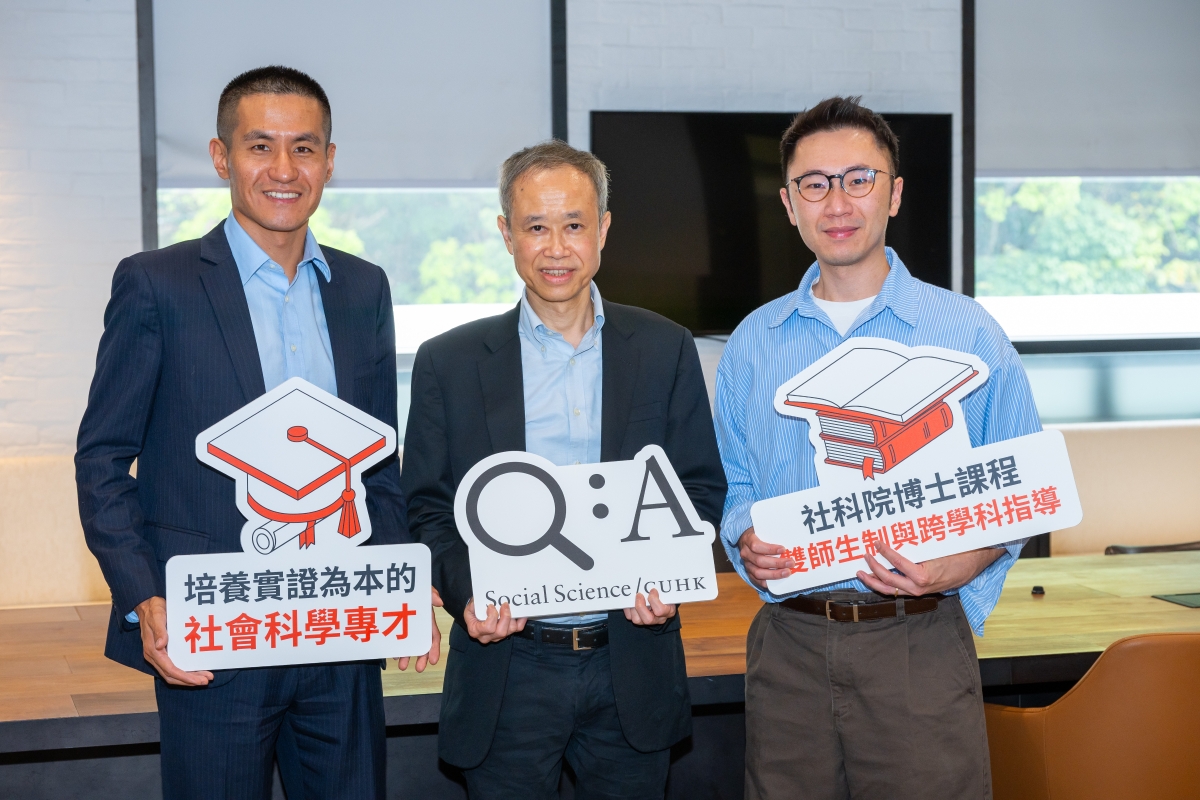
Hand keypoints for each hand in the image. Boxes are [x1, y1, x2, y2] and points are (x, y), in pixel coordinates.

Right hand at [136, 596, 212, 685]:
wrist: (147, 605)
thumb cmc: (153, 610)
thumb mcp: (157, 617)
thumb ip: (160, 631)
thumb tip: (160, 646)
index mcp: (152, 651)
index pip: (170, 670)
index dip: (184, 677)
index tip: (198, 681)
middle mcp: (155, 656)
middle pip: (172, 675)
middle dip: (189, 680)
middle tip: (206, 681)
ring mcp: (159, 655)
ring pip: (173, 673)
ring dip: (189, 677)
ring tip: (205, 678)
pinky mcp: (163, 652)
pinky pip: (174, 666)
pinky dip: (186, 670)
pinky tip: (197, 669)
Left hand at [396, 587, 442, 672]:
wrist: (396, 583)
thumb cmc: (413, 586)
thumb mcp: (424, 588)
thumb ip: (431, 594)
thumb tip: (439, 602)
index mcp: (426, 619)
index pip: (433, 636)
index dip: (434, 649)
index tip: (433, 661)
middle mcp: (417, 626)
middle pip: (422, 644)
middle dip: (421, 658)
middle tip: (419, 669)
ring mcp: (406, 627)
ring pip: (408, 644)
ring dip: (407, 657)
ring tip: (402, 666)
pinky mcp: (393, 626)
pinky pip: (396, 640)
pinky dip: (395, 648)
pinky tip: (392, 655)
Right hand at [463, 598, 526, 643]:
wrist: (475, 618)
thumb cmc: (472, 613)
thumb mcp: (470, 609)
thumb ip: (474, 605)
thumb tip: (484, 599)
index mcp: (476, 631)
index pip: (488, 628)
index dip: (492, 616)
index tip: (491, 606)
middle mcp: (487, 637)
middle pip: (501, 631)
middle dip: (505, 617)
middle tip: (505, 604)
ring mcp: (497, 637)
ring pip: (509, 631)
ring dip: (512, 618)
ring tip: (511, 607)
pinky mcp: (506, 634)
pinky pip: (517, 629)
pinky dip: (521, 621)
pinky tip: (521, 613)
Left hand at [623, 588, 675, 625]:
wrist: (664, 600)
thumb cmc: (666, 594)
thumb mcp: (668, 591)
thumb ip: (663, 588)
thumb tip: (653, 580)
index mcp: (668, 612)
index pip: (660, 611)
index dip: (654, 600)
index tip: (652, 590)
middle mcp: (658, 619)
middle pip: (648, 619)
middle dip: (641, 606)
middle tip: (639, 594)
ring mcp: (648, 621)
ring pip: (637, 620)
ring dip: (633, 607)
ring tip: (634, 597)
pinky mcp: (639, 620)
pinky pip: (630, 617)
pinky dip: (628, 608)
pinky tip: (629, 600)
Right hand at [737, 527, 792, 588]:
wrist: (744, 540)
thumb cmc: (757, 534)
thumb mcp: (762, 529)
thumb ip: (772, 534)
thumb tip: (790, 537)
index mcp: (748, 540)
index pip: (756, 546)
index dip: (770, 549)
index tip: (783, 549)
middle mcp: (746, 554)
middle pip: (759, 561)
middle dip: (777, 563)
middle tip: (790, 563)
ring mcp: (746, 564)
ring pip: (758, 573)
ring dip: (774, 574)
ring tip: (787, 573)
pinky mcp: (748, 573)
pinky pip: (756, 580)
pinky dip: (767, 582)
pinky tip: (777, 581)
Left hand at [857, 540, 1004, 596]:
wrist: (977, 562)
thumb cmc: (960, 552)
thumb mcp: (940, 546)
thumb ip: (920, 543)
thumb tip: (899, 532)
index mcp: (924, 576)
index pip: (897, 563)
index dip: (884, 552)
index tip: (876, 542)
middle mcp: (919, 587)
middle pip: (888, 581)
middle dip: (873, 568)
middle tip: (864, 556)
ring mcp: (919, 591)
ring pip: (891, 590)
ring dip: (874, 582)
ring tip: (861, 573)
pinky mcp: (920, 590)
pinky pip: (898, 590)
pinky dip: (885, 584)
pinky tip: (876, 576)